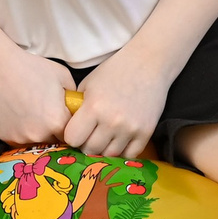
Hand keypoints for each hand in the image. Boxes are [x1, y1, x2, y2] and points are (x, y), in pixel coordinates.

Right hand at [0, 47, 76, 147]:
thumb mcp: (63, 76)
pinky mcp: (5, 137)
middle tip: (48, 115)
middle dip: (55, 132)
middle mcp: (40, 135)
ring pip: (36, 142)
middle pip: (54, 141)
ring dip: (38, 133)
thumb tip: (75, 106)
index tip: (66, 119)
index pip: (72, 135)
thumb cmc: (31, 68)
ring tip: (31, 113)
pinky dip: (22, 131)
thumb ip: (73, 96)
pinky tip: (18, 115)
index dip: (70, 127)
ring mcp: (20, 138)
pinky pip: (19, 139)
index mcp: (57, 121)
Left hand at [63, 47, 177, 160]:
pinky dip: (122, 151)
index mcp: (93, 107)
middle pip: (90, 150)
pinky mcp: (146, 132)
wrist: (148, 63)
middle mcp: (111, 121)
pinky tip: (120, 141)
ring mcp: (130, 128)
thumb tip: (69, 128)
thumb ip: (78, 107)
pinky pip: (129, 154)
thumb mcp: (88, 84)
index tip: (76, 131)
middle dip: (86, 145)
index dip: (72, 136)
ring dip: (104, 149)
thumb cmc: (115, 71)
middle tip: (90, 136)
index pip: (72, 139)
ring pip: (109, 155)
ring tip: (105, 138)